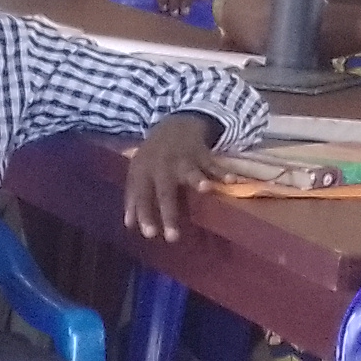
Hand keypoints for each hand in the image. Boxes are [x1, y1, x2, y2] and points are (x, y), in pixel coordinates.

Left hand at [122, 107, 220, 241]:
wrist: (174, 123)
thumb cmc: (154, 155)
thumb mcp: (139, 172)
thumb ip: (134, 197)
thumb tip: (129, 225)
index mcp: (144, 171)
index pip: (141, 195)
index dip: (144, 213)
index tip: (149, 234)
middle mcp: (162, 165)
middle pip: (165, 191)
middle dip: (169, 213)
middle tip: (173, 237)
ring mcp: (183, 158)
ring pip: (190, 171)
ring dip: (197, 180)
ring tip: (205, 189)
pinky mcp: (201, 153)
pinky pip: (212, 164)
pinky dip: (222, 171)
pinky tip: (231, 181)